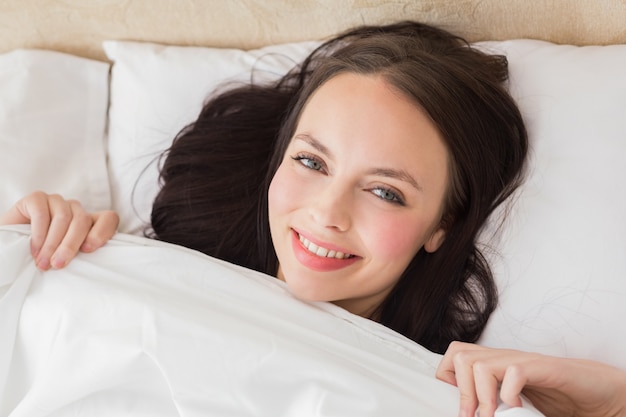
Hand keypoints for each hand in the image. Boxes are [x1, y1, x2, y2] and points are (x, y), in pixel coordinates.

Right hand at [0, 191, 118, 269]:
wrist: (9, 248)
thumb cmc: (41, 257)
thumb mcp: (64, 257)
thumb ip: (79, 255)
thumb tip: (95, 266)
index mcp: (88, 222)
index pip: (109, 218)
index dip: (103, 232)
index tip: (89, 250)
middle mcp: (74, 209)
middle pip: (83, 221)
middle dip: (70, 245)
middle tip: (58, 265)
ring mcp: (56, 201)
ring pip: (64, 217)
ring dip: (52, 243)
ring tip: (43, 262)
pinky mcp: (36, 198)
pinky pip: (42, 213)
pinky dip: (39, 234)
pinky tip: (34, 250)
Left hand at [436, 341, 625, 416]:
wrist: (600, 392)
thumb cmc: (558, 399)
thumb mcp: (515, 401)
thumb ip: (494, 403)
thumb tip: (467, 415)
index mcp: (496, 364)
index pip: (455, 355)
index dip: (448, 378)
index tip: (461, 407)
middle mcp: (506, 358)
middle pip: (460, 355)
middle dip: (461, 390)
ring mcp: (524, 361)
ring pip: (480, 364)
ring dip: (480, 396)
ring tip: (492, 416)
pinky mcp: (544, 369)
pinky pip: (514, 372)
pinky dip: (509, 394)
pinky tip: (517, 408)